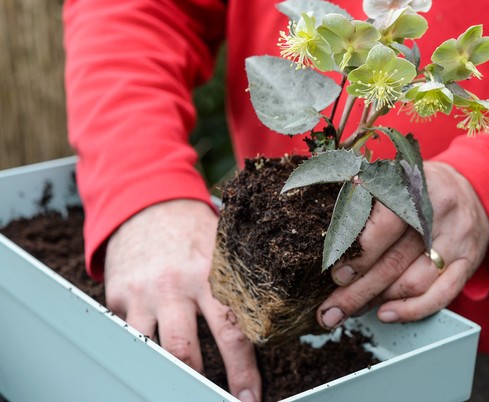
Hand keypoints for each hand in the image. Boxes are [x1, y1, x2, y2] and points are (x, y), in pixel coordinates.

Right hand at [105, 199, 260, 401]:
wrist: (146, 202)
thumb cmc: (193, 229)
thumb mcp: (222, 245)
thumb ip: (239, 279)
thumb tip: (273, 318)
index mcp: (209, 273)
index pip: (231, 330)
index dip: (242, 369)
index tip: (249, 396)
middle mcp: (174, 285)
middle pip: (187, 349)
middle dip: (202, 383)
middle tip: (217, 401)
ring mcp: (142, 293)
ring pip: (152, 349)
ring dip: (170, 373)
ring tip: (183, 389)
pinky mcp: (117, 297)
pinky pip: (128, 335)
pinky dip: (141, 351)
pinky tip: (152, 362)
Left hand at [317, 161, 488, 328]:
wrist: (470, 191)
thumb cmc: (417, 189)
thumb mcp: (392, 181)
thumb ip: (365, 203)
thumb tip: (333, 247)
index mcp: (415, 186)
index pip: (386, 225)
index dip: (360, 254)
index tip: (337, 275)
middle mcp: (440, 213)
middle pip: (395, 261)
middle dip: (358, 291)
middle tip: (330, 310)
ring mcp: (457, 239)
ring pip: (414, 282)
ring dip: (379, 301)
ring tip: (350, 311)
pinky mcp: (468, 262)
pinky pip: (442, 295)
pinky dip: (412, 310)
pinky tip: (386, 314)